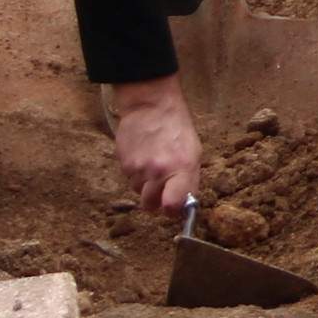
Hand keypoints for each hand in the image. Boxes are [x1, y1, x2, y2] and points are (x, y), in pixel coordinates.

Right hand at [109, 75, 202, 217]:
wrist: (150, 106)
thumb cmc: (177, 127)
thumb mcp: (194, 152)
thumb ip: (189, 180)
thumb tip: (184, 204)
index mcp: (181, 168)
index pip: (173, 206)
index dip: (173, 211)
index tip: (175, 208)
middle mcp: (158, 172)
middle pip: (151, 206)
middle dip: (157, 200)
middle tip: (163, 185)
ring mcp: (138, 169)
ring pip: (139, 192)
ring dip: (145, 185)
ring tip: (153, 163)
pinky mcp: (123, 165)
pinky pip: (130, 179)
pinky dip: (136, 174)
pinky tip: (143, 156)